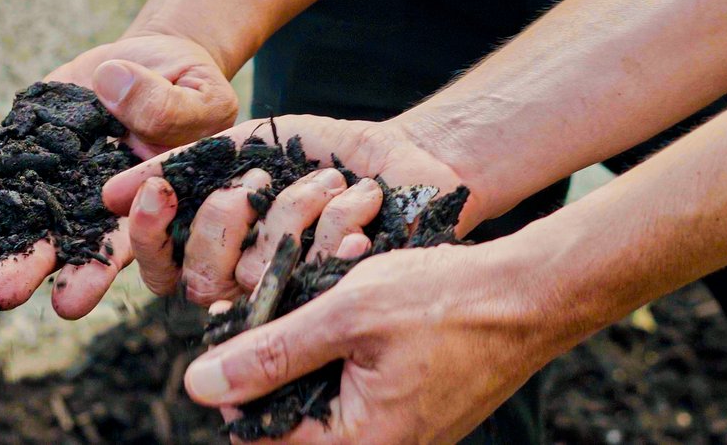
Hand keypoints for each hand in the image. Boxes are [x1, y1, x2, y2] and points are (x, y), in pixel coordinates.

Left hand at [0, 31, 239, 318]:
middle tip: (1, 293)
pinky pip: (2, 178)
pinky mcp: (33, 151)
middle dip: (34, 270)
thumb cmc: (186, 82)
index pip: (127, 246)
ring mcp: (64, 183)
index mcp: (154, 204)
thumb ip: (169, 105)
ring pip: (31, 222)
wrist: (146, 61)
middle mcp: (104, 207)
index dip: (99, 271)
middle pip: (69, 247)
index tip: (70, 296)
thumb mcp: (198, 91)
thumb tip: (114, 88)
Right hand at [102, 115, 470, 305]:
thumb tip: (108, 195)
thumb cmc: (311, 150)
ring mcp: (290, 293)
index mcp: (215, 246)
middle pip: (202, 281)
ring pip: (260, 275)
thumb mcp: (241, 142)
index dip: (150, 232)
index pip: (159, 262)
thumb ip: (179, 163)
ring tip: (328, 180)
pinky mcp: (338, 298)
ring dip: (291, 214)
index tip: (159, 190)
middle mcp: (246, 279)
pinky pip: (321, 279)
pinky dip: (339, 231)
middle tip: (253, 183)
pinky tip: (361, 204)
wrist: (393, 154)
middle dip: (218, 227)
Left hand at [183, 243, 549, 443]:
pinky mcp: (413, 414)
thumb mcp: (346, 313)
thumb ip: (270, 351)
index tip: (232, 329)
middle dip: (272, 365)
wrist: (528, 296)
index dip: (234, 385)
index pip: (258, 440)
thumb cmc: (445, 301)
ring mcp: (400, 436)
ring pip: (319, 403)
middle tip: (273, 307)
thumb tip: (198, 385)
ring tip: (315, 302)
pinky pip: (354, 394)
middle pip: (288, 423)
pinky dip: (341, 354)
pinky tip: (345, 310)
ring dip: (306, 354)